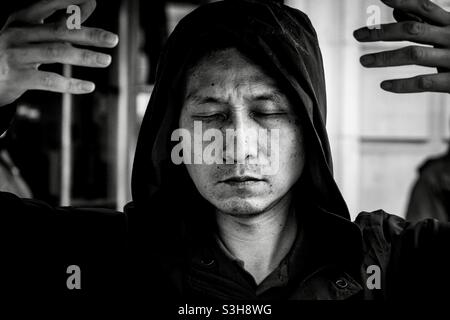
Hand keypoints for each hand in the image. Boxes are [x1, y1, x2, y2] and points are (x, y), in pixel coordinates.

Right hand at [0, 0, 118, 106]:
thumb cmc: (15, 52)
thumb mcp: (32, 34)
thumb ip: (61, 21)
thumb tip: (90, 3)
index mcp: (21, 20)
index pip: (48, 5)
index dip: (70, 3)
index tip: (92, 0)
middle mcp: (17, 34)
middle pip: (60, 31)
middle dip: (89, 34)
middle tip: (113, 39)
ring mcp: (16, 55)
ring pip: (56, 53)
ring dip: (85, 57)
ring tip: (106, 60)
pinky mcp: (17, 77)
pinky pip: (49, 80)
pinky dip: (71, 84)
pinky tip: (89, 86)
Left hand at [353, 0, 449, 92]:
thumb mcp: (449, 30)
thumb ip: (425, 20)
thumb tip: (397, 9)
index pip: (424, 7)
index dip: (404, 0)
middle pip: (412, 30)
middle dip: (382, 32)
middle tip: (356, 35)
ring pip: (414, 55)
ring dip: (385, 58)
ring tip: (362, 60)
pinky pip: (425, 82)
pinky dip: (403, 85)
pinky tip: (384, 85)